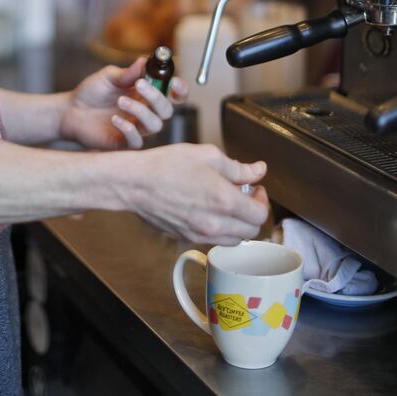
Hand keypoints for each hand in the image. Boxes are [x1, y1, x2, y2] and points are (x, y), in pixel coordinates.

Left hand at [60, 56, 188, 149]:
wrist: (70, 110)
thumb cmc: (92, 91)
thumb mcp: (109, 76)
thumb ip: (128, 73)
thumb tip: (145, 61)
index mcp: (146, 94)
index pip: (173, 94)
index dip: (180, 89)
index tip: (173, 81)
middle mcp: (146, 112)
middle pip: (168, 110)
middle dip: (157, 97)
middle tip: (139, 84)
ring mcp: (137, 128)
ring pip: (156, 125)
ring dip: (141, 111)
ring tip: (120, 100)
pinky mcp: (124, 143)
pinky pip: (137, 141)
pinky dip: (129, 129)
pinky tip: (114, 119)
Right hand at [129, 143, 269, 244]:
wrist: (134, 183)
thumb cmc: (166, 165)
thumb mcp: (206, 155)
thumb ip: (237, 167)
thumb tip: (258, 170)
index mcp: (224, 201)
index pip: (260, 214)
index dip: (262, 200)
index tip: (254, 189)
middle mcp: (215, 224)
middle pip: (251, 231)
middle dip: (252, 213)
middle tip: (243, 195)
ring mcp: (199, 235)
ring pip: (234, 240)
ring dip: (238, 224)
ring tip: (225, 204)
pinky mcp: (186, 238)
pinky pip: (213, 240)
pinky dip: (218, 229)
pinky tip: (207, 209)